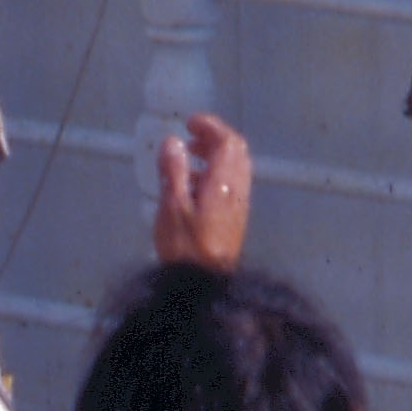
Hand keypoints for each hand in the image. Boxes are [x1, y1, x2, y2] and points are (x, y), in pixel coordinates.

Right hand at [156, 113, 251, 270]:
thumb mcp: (172, 206)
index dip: (210, 126)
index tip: (189, 123)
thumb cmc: (185, 248)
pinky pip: (231, 184)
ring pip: (235, 168)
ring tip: (187, 161)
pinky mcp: (235, 219)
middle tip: (190, 138)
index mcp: (223, 183)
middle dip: (214, 138)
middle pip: (236, 152)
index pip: (227, 142)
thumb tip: (173, 142)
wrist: (204, 287)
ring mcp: (239, 205)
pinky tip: (193, 187)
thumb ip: (173, 171)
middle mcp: (237, 190)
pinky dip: (215, 174)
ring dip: (214, 157)